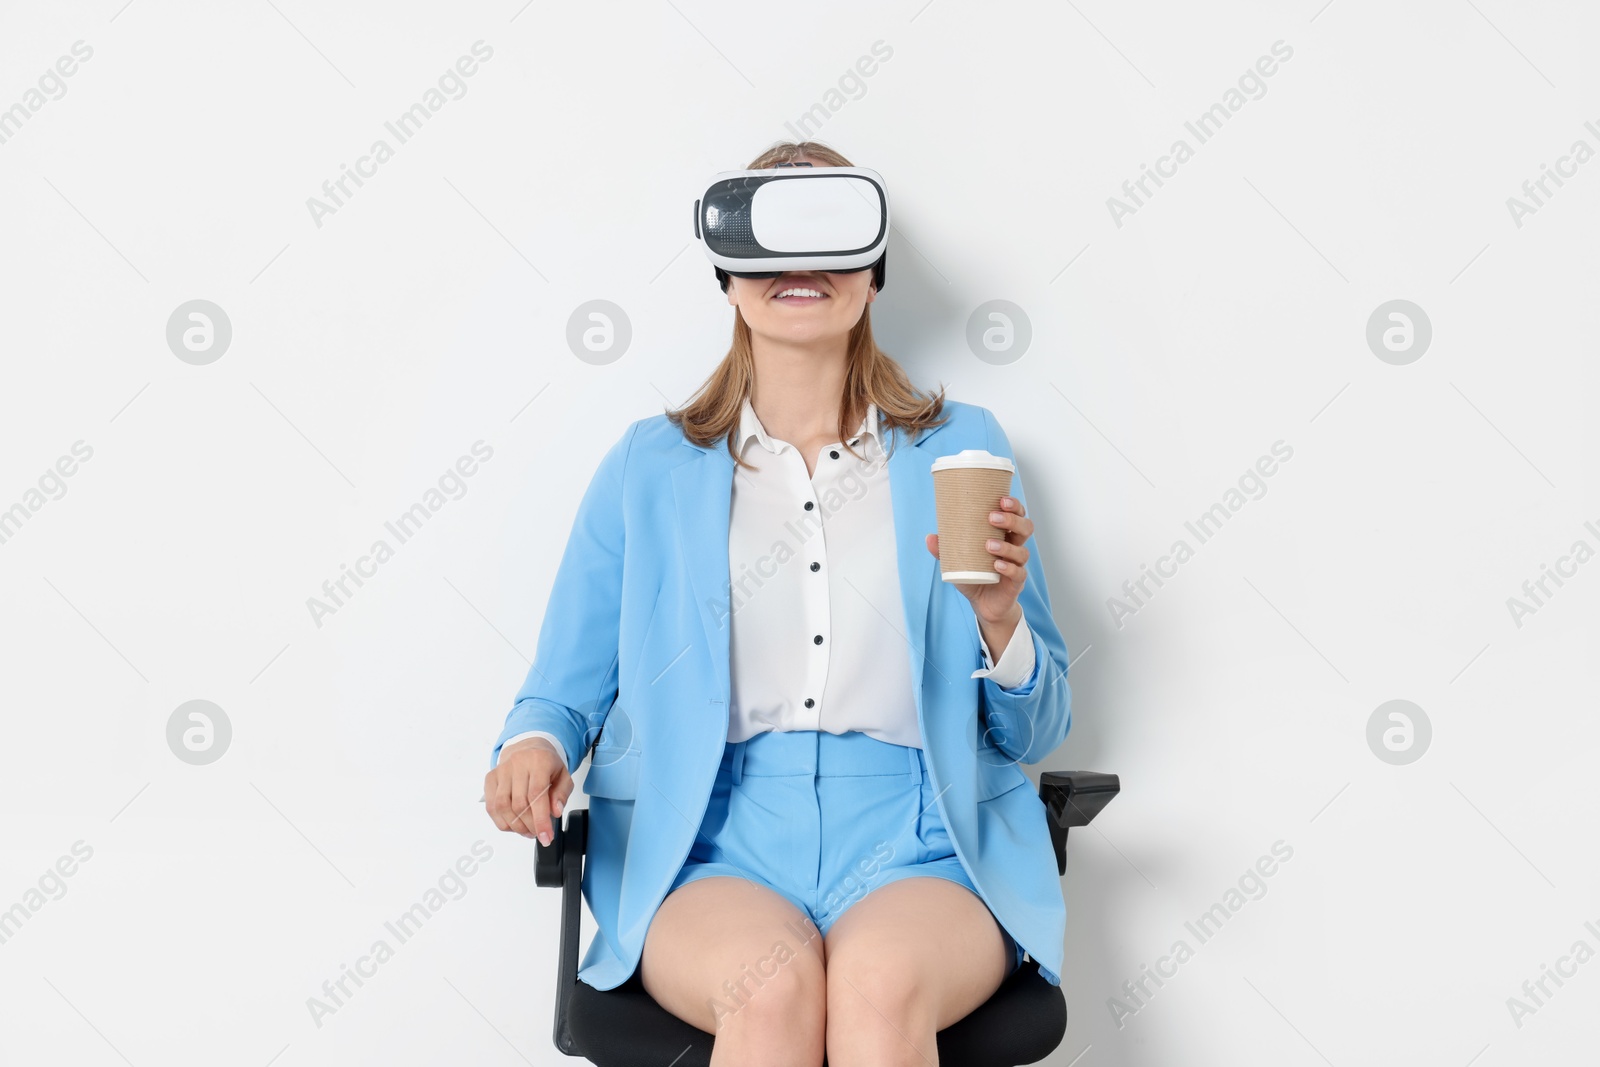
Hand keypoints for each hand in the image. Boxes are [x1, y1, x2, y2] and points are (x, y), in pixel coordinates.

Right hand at [484, 737, 571, 844]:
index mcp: (539, 761)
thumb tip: (555, 811)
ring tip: (527, 831)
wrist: (528, 747)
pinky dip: (502, 821)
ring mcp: (501, 771)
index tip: (546, 837)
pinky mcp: (490, 778)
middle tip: (539, 833)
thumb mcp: (563, 775)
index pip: (536, 794)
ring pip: (502, 806)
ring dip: (515, 826)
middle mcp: (517, 764)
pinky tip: (514, 824)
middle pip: (519, 804)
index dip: (540, 820)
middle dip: (530, 826)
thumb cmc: (546, 764)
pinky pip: (491, 806)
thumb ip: (562, 794)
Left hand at [925, 494, 1031, 626]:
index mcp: (1005, 535)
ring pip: (1022, 551)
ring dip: (1006, 546)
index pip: (1017, 515)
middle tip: (992, 517)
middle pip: (1025, 528)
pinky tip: (997, 565)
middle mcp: (1015, 547)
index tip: (1001, 500)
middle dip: (1012, 520)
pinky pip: (1019, 573)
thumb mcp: (956, 561)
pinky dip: (1008, 568)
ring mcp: (1017, 565)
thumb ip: (944, 550)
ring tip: (989, 545)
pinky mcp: (1016, 583)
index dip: (1014, 506)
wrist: (983, 604)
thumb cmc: (974, 575)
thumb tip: (929, 537)